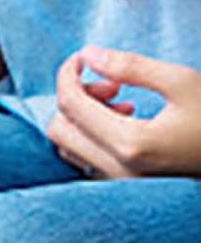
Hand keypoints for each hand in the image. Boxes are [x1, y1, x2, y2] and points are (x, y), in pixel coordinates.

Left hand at [47, 45, 200, 178]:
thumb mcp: (182, 82)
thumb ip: (131, 66)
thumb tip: (88, 54)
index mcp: (131, 145)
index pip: (70, 103)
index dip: (68, 72)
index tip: (84, 58)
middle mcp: (119, 171)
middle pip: (59, 126)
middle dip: (75, 96)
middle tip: (112, 84)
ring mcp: (121, 184)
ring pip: (68, 145)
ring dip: (82, 116)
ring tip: (122, 101)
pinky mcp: (124, 188)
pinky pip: (84, 158)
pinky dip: (91, 133)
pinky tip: (126, 119)